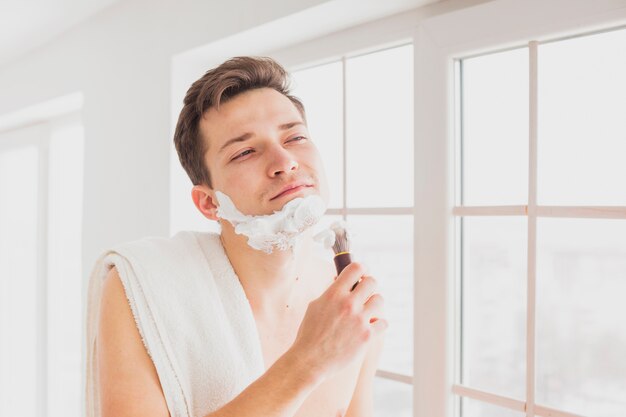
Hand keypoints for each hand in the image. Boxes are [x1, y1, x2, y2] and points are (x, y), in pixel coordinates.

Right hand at [288, 262, 386, 381]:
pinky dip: (378, 324)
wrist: (310, 359)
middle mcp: (348, 304)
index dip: (361, 268)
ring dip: (374, 303)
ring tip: (367, 310)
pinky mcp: (367, 336)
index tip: (362, 273)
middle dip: (368, 285)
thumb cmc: (310, 333)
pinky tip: (370, 326)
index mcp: (334, 294)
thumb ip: (331, 293)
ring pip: (379, 300)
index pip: (355, 268)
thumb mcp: (315, 306)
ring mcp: (359, 320)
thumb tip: (341, 281)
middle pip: (372, 282)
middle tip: (364, 292)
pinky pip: (383, 322)